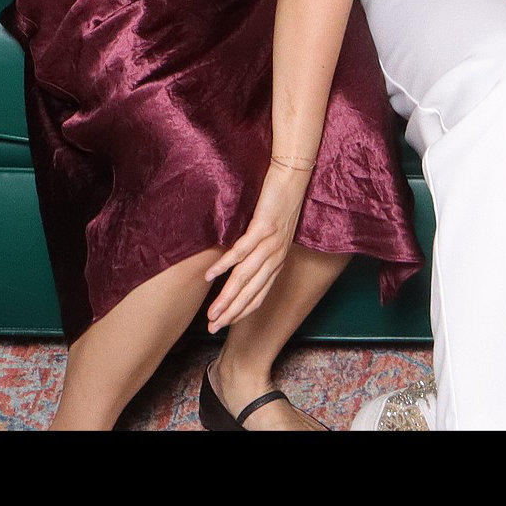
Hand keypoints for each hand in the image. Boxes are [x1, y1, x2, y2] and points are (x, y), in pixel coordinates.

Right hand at [203, 162, 308, 329]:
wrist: (293, 176)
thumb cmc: (279, 202)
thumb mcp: (272, 232)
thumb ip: (259, 249)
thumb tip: (239, 264)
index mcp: (278, 261)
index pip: (259, 295)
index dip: (242, 312)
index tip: (224, 324)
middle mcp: (276, 257)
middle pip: (251, 292)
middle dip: (231, 313)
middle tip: (212, 329)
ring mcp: (271, 243)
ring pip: (246, 277)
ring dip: (227, 298)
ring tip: (211, 313)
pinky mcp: (264, 227)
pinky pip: (242, 251)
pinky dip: (225, 265)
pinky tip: (211, 276)